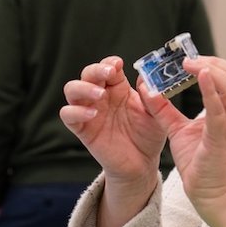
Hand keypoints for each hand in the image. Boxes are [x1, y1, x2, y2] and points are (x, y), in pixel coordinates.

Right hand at [60, 56, 169, 183]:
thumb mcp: (157, 115)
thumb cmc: (149, 136)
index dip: (110, 62)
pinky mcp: (82, 129)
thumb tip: (146, 78)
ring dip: (83, 87)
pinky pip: (68, 115)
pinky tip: (93, 114)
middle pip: (88, 73)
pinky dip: (76, 111)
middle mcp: (102, 97)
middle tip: (108, 73)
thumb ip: (153, 98)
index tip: (118, 64)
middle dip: (95, 69)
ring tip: (100, 94)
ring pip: (72, 90)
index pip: (108, 67)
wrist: (142, 163)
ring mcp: (89, 111)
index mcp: (119, 88)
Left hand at [151, 56, 225, 220]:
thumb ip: (165, 109)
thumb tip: (148, 89)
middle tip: (191, 59)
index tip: (192, 59)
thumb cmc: (200, 163)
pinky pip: (219, 111)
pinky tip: (201, 76)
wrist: (209, 193)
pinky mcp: (221, 140)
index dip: (216, 64)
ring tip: (192, 64)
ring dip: (213, 71)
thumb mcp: (179, 130)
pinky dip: (211, 91)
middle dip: (216, 62)